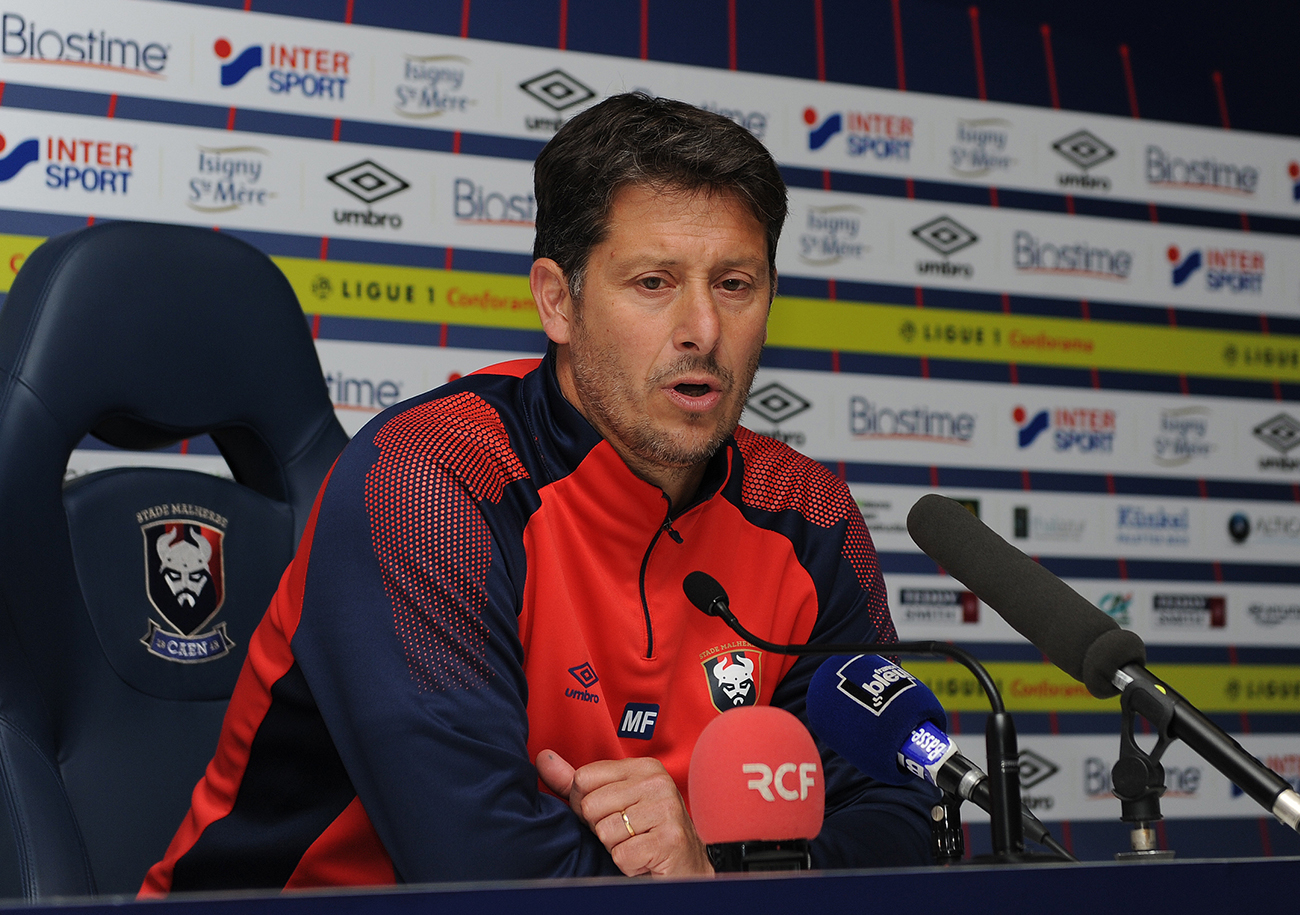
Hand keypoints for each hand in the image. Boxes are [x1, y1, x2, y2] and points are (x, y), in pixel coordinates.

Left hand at [536, 749, 713, 876]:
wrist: (686, 866)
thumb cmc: (645, 833)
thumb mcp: (612, 801)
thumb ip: (576, 782)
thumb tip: (543, 758)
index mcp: (642, 767)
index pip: (584, 779)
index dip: (585, 804)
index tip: (608, 814)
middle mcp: (656, 782)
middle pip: (590, 806)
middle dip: (600, 828)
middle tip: (626, 834)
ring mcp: (666, 809)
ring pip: (605, 832)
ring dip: (615, 847)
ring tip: (636, 844)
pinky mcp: (670, 839)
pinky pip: (622, 854)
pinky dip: (628, 864)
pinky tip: (645, 859)